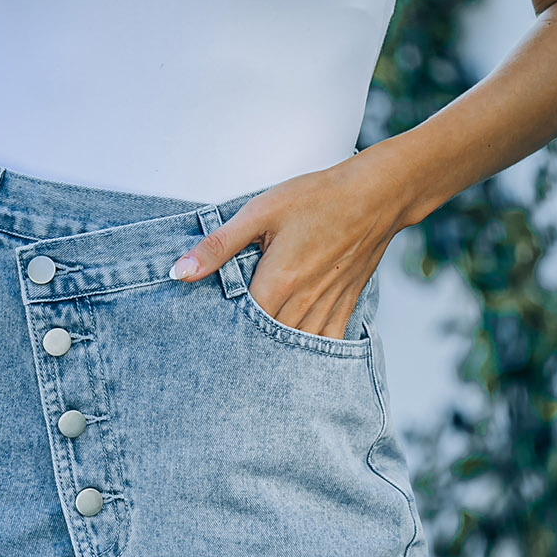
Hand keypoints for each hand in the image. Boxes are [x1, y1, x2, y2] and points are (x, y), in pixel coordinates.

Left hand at [167, 149, 405, 339]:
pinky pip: (327, 344)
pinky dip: (310, 354)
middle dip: (246, 348)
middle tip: (223, 357)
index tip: (206, 339)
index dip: (222, 334)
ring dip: (276, 354)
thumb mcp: (260, 212)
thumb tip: (180, 272)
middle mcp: (303, 303)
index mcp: (278, 282)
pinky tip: (295, 358)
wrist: (376, 195)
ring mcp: (327, 307)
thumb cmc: (317, 198)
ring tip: (253, 361)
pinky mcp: (346, 306)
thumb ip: (219, 245)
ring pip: (296, 348)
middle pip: (267, 343)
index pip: (240, 326)